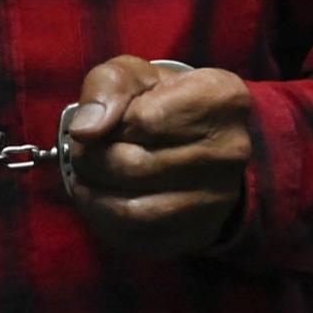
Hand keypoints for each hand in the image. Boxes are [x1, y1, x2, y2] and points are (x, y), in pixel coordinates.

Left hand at [64, 59, 251, 256]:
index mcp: (221, 98)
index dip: (110, 124)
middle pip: (136, 166)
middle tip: (81, 154)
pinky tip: (100, 202)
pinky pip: (140, 238)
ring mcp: (220, 197)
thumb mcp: (133, 74)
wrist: (195, 139)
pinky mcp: (201, 233)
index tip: (101, 124)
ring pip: (134, 210)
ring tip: (85, 179)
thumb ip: (107, 89)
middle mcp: (231, 151)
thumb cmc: (158, 99)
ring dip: (94, 196)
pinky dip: (105, 223)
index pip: (144, 120)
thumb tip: (86, 131)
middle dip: (91, 160)